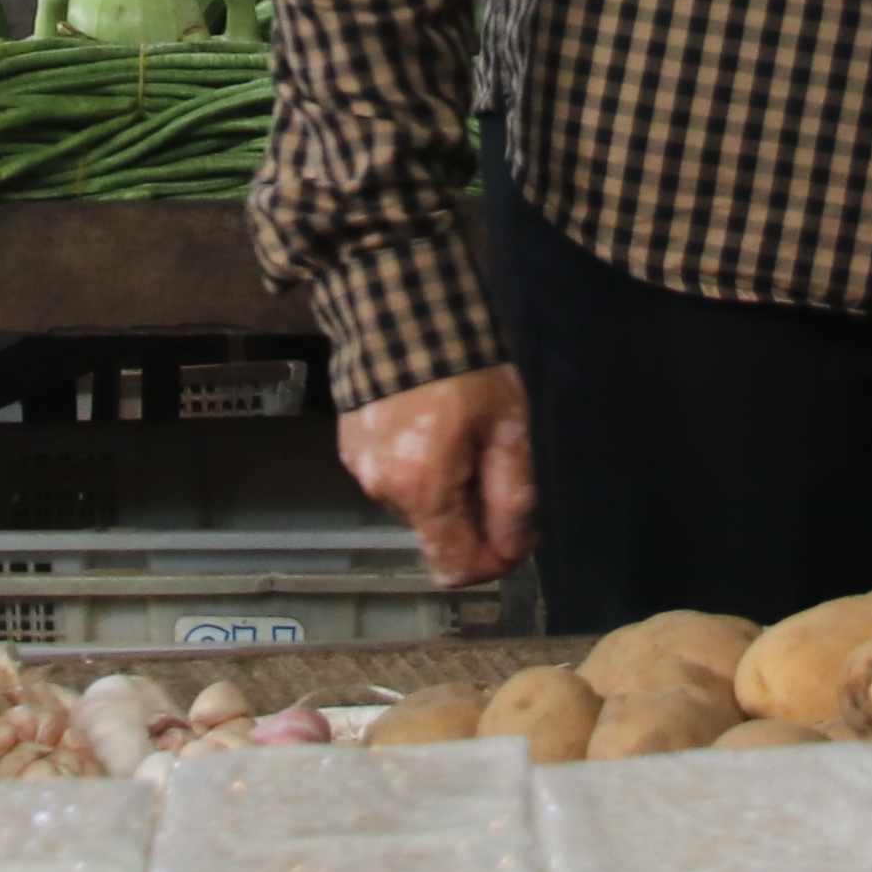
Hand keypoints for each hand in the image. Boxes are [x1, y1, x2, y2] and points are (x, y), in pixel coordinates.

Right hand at [339, 367, 534, 587]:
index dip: (493, 562)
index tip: (520, 533)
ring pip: (418, 505)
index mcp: (421, 489)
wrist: (399, 303)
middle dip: (475, 514)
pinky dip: (421, 466)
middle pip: (438, 534)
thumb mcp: (507, 425)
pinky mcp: (352, 446)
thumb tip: (511, 546)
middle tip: (500, 465)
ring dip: (447, 487)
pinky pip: (396, 476)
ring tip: (465, 435)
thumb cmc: (462, 360)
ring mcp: (361, 466)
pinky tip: (437, 425)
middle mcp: (382, 488)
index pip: (453, 568)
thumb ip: (512, 493)